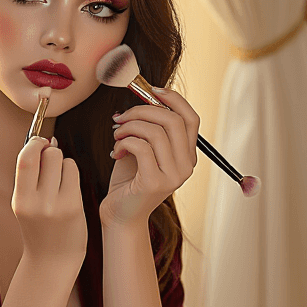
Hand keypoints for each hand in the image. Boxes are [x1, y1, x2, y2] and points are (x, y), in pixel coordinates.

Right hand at [12, 137, 87, 272]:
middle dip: (50, 151)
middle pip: (48, 155)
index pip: (25, 159)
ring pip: (64, 161)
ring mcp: (57, 205)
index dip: (33, 143)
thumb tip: (44, 140)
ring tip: (59, 180)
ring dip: (63, 163)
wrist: (52, 260)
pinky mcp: (74, 206)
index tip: (38, 143)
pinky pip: (75, 173)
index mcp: (20, 200)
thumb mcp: (25, 203)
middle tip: (50, 162)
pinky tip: (68, 187)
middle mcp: (37, 203)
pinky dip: (72, 173)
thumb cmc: (39, 227)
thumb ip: (30, 175)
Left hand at [99, 88, 199, 228]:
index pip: (191, 118)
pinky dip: (124, 141)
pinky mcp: (154, 183)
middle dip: (143, 110)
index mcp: (187, 156)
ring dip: (130, 127)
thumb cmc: (129, 181)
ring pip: (155, 132)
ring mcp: (173, 176)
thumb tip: (142, 98)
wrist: (120, 215)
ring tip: (117, 135)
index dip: (173, 99)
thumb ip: (148, 128)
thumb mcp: (142, 149)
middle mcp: (186, 166)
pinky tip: (116, 150)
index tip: (151, 91)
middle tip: (122, 116)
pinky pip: (141, 147)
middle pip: (172, 120)